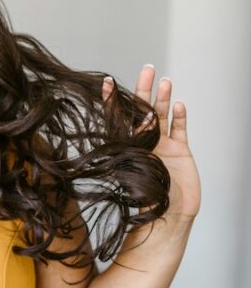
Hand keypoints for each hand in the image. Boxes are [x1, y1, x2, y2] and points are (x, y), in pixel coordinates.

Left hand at [102, 65, 200, 218]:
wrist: (167, 218)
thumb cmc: (143, 202)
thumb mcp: (128, 175)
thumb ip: (126, 155)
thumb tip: (117, 139)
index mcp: (127, 146)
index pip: (118, 118)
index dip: (113, 101)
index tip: (106, 82)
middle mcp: (144, 142)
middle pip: (144, 110)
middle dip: (144, 89)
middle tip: (147, 69)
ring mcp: (164, 146)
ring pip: (163, 115)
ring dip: (163, 98)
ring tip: (163, 80)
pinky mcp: (181, 152)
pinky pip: (180, 129)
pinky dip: (179, 117)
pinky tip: (178, 104)